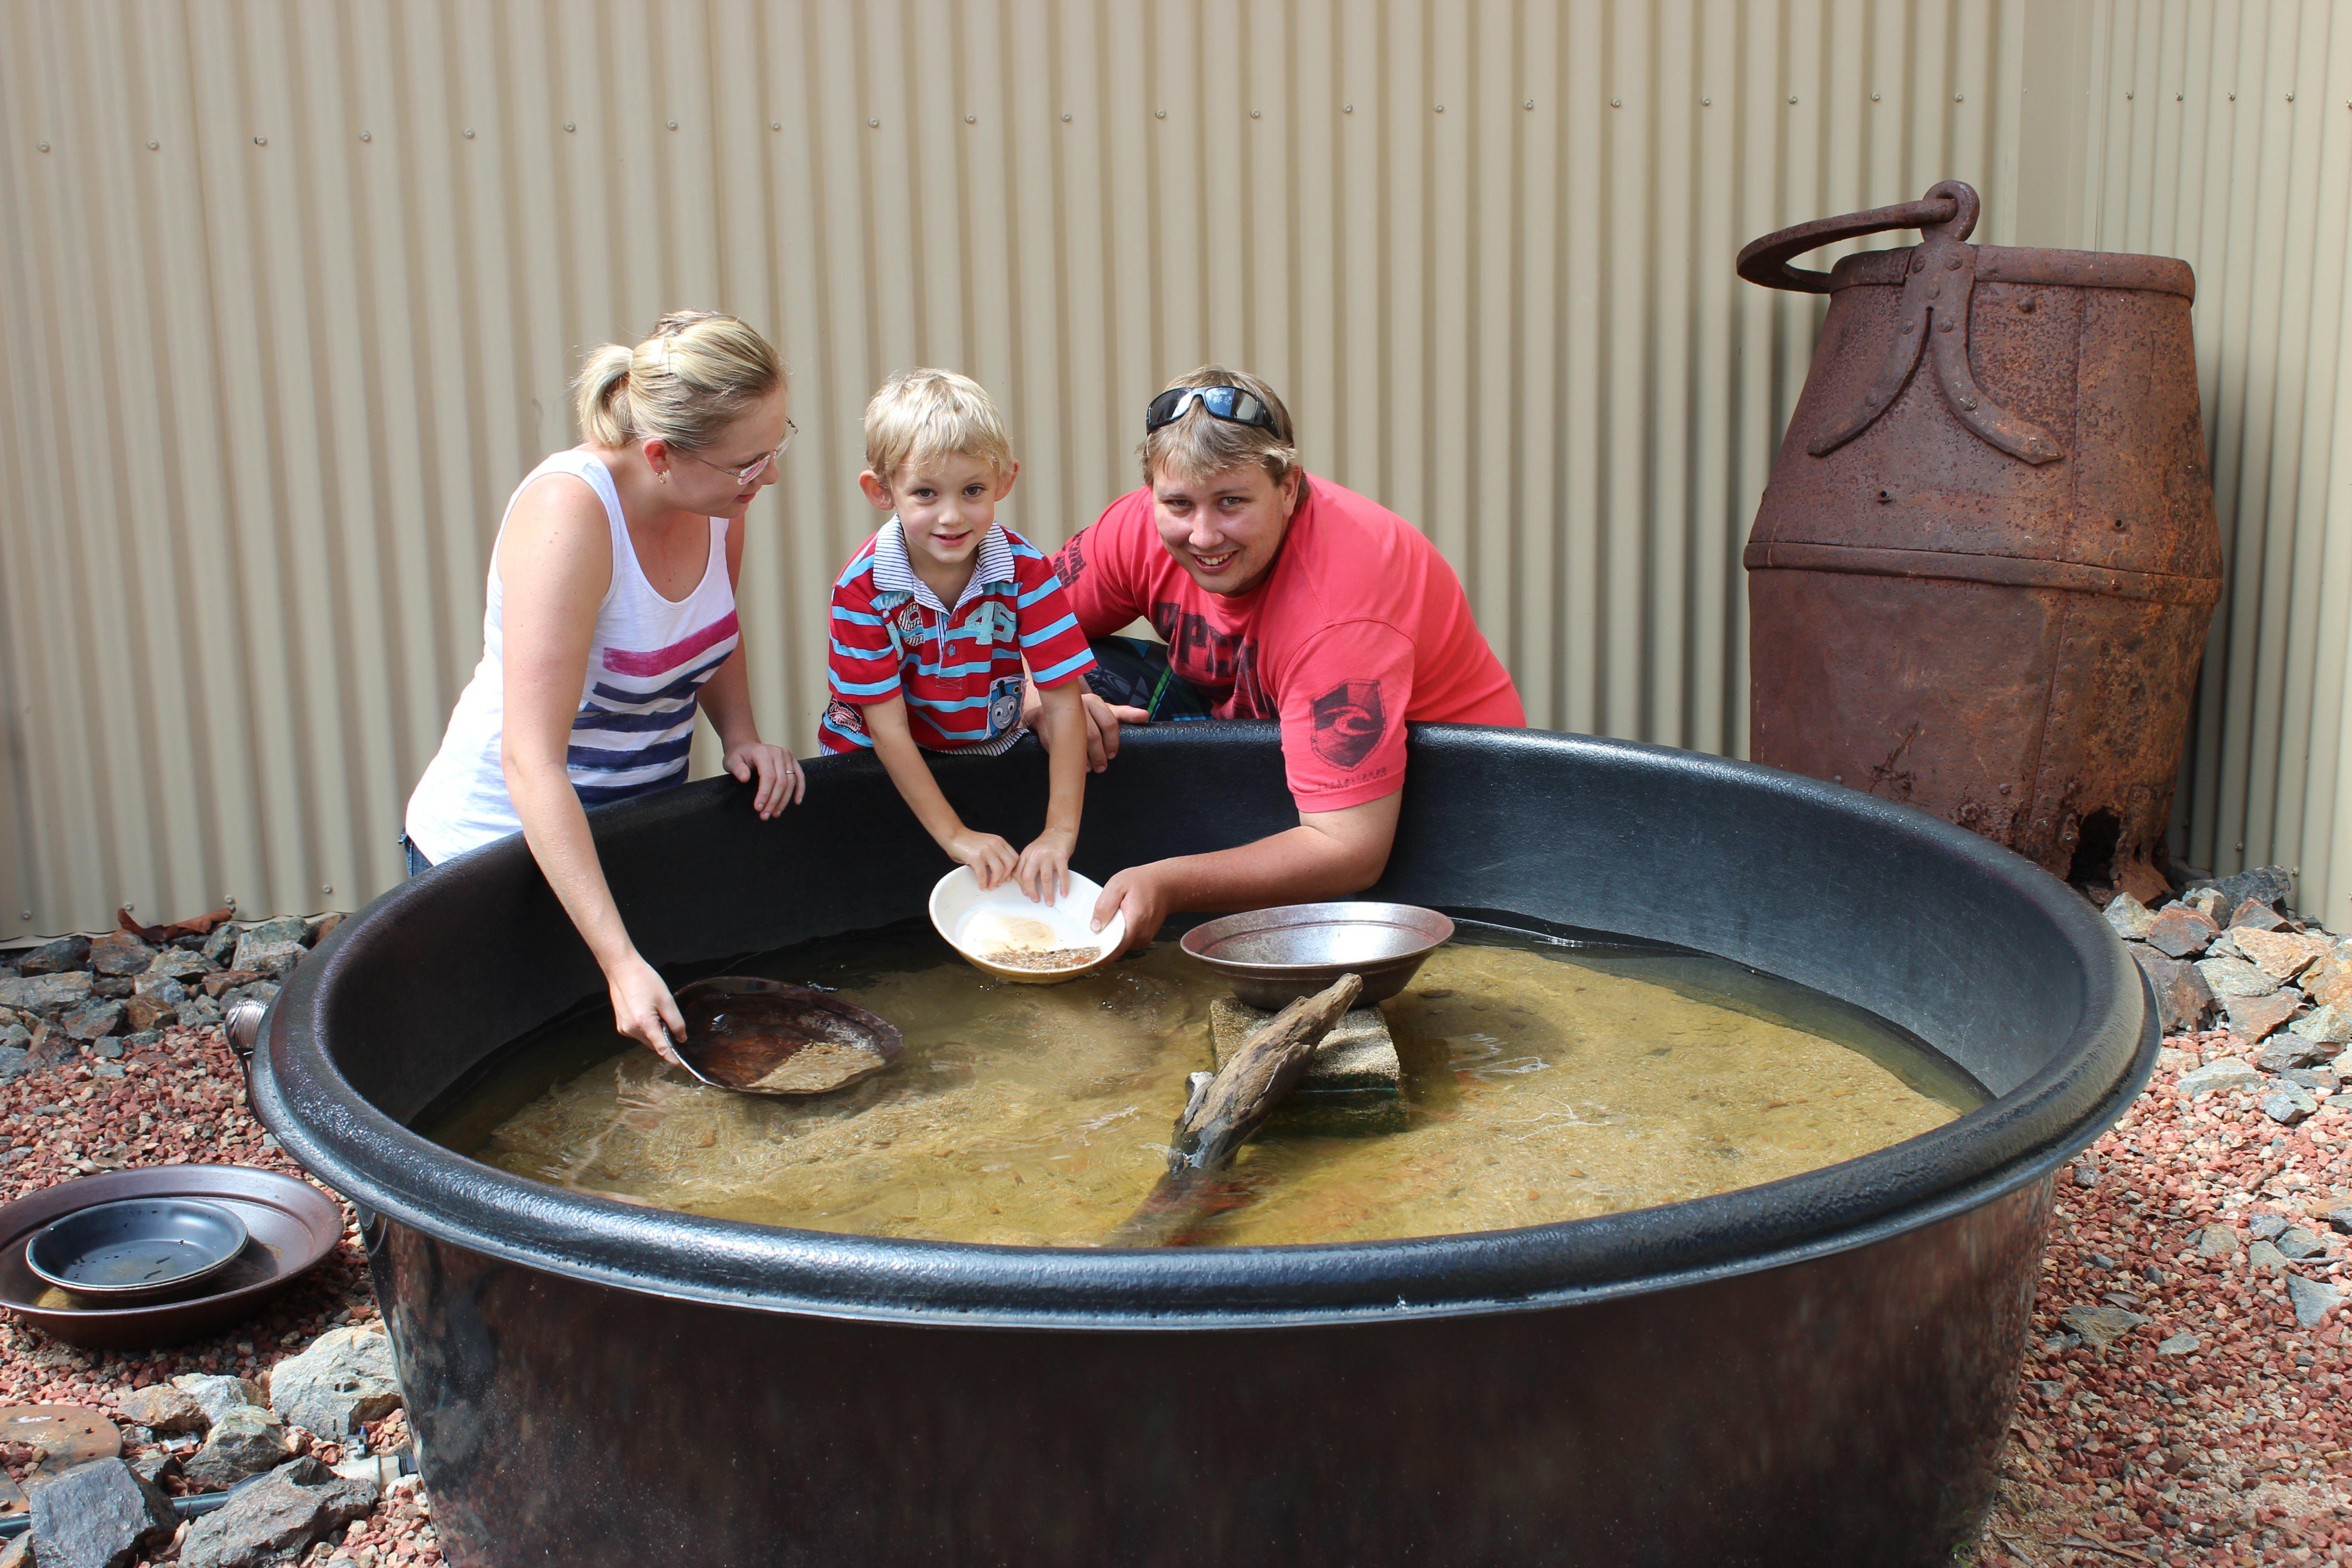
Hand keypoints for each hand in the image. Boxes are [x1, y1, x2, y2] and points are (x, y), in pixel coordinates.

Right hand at [606, 951, 686, 1064]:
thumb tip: (681, 1038)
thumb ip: (676, 1022)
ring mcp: (624, 1028)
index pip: (662, 1048)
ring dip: (655, 1032)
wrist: (621, 969)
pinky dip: (646, 1027)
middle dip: (664, 1037)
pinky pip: (638, 1032)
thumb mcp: (666, 1000)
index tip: (682, 1066)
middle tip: (669, 1019)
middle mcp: (631, 1030)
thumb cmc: (645, 980)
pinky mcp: (620, 1024)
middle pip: (654, 1044)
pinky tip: (646, 1010)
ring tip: (656, 1010)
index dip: (673, 1058)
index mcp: (644, 1024)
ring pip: (646, 1038)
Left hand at [724, 739, 803, 819]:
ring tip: (776, 813)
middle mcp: (778, 753)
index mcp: (763, 752)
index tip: (758, 808)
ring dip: (784, 800)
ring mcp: (787, 756)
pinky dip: (800, 789)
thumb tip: (744, 778)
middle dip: (774, 801)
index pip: (768, 777)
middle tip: (765, 815)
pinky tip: (796, 801)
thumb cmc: (738, 755)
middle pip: (781, 781)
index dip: (765, 794)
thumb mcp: (731, 760)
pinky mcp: (792, 760)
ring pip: (791, 781)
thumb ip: (737, 768)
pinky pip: (799, 776)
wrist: (746, 746)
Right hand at [947, 828, 1019, 890]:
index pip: (1014, 857)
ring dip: (995, 881)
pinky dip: (983, 882)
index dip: (1011, 870)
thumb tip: (1001, 874)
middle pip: (1010, 864)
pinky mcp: (975, 857)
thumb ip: (995, 855)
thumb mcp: (987, 845)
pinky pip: (983, 874)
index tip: (1006, 877)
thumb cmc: (968, 842)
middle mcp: (995, 844)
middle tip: (998, 883)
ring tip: (990, 886)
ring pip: (999, 870)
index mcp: (999, 842)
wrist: (954, 835)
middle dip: (1005, 877)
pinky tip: (981, 886)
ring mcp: (986, 850)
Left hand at [1016, 828, 1075, 902]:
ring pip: (1045, 878)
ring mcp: (1048, 856)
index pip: (1019, 873)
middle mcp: (1035, 855)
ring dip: (1047, 893)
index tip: (1025, 893)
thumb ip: (1027, 865)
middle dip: (1031, 892)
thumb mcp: (1032, 852)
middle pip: (1028, 877)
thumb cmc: (1046, 844)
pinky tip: (1063, 893)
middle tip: (1035, 900)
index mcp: (1026, 854)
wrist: (1059, 831)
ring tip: (1049, 901)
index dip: (1021, 885)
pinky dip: (1063, 885)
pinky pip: (1062, 874)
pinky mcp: (1061, 857)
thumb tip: (1026, 886)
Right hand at [1026, 682, 1148, 773]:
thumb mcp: (1103, 712)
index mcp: (1093, 701)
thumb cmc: (1082, 713)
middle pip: (1092, 735)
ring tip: (1089, 768)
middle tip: (1102, 767)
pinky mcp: (1042, 721)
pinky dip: (1065, 756)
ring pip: (1075, 741)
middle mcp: (1077, 704)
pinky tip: (1072, 763)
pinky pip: (1055, 743)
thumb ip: (1123, 714)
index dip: (1112, 742)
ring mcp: (1058, 713)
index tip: (1112, 755)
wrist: (1049, 707)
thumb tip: (1145, 715)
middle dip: (1099, 755)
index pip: (1109, 723)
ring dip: (1084, 759)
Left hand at [1092, 863, 1171, 953]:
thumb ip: (1105, 905)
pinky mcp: (1144, 938)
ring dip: (1109, 942)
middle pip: (1116, 949)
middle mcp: (1141, 934)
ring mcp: (1144, 938)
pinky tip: (1113, 927)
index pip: (1115, 948)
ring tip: (1100, 930)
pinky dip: (1117, 938)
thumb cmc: (1142, 882)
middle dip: (1100, 948)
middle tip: (1084, 944)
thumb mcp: (1117, 885)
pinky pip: (1126, 942)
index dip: (1099, 956)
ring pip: (1120, 947)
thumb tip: (1095, 927)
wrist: (1165, 885)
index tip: (1086, 960)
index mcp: (1134, 922)